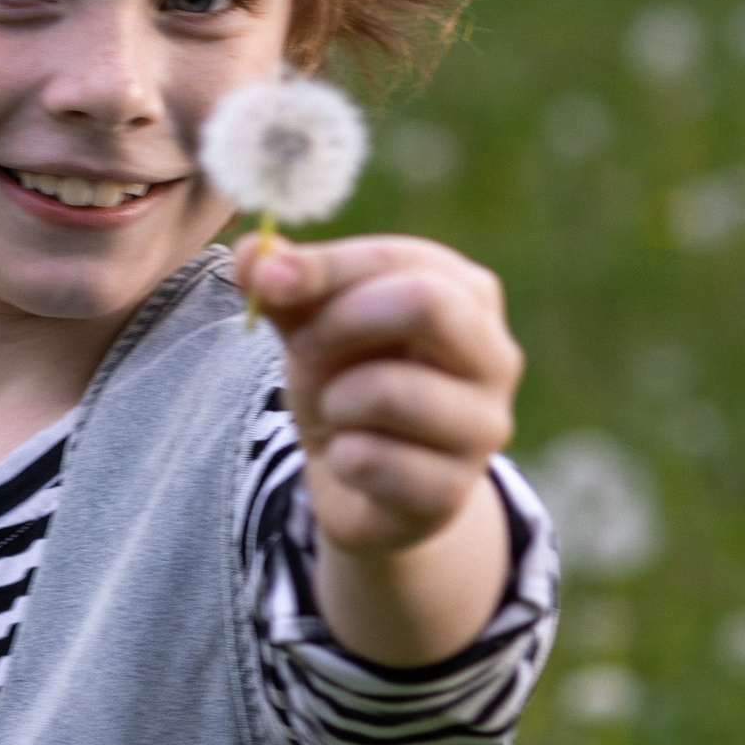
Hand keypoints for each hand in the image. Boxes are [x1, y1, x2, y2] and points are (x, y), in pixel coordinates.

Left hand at [236, 231, 521, 665]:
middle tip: (306, 350)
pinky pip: (371, 461)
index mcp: (468, 295)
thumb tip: (249, 252)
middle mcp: (495, 356)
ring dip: (335, 401)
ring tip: (339, 413)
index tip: (266, 280)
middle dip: (340, 324)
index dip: (326, 267)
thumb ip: (286, 288)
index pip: (401, 259)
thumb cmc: (348, 383)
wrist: (364, 484)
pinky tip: (352, 462)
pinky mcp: (452, 492)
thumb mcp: (314, 326)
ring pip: (388, 391)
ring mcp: (483, 427)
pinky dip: (340, 459)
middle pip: (426, 303)